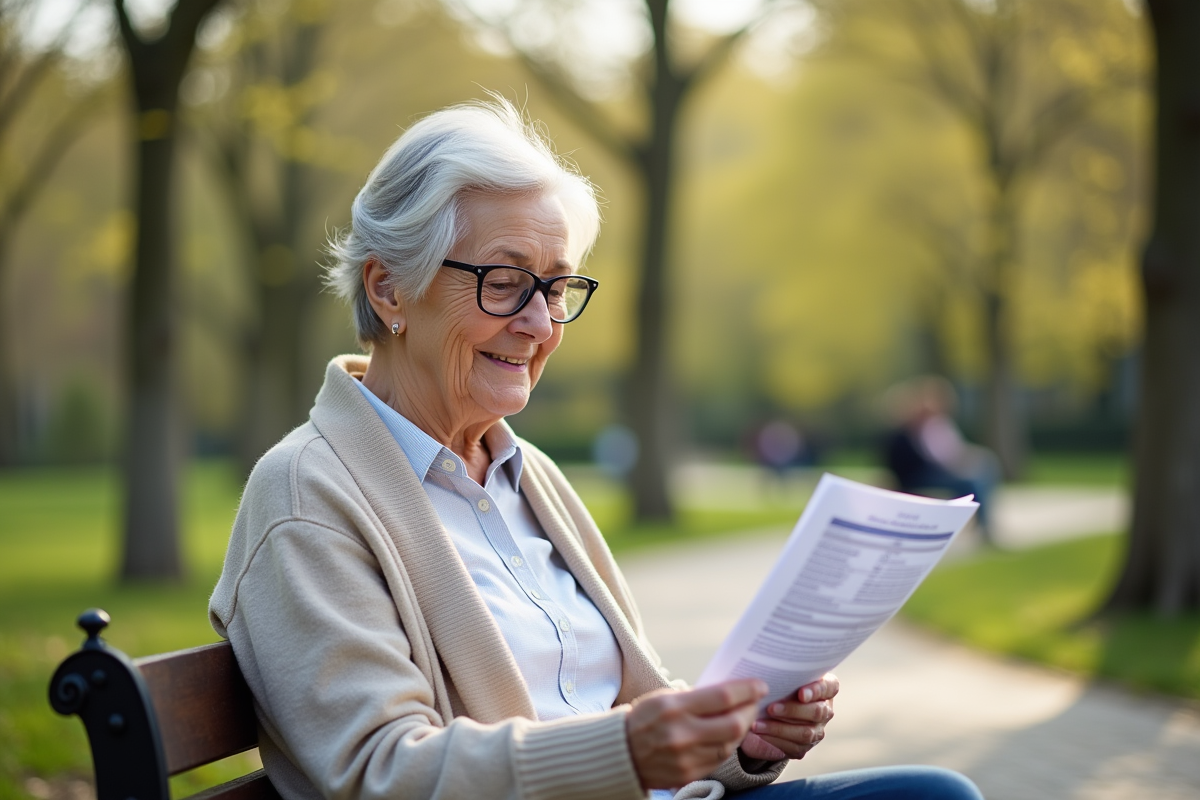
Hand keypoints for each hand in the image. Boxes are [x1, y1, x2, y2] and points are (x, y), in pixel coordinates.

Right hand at [626, 679, 767, 789]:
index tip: (759, 685)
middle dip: (750, 710)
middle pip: (734, 724)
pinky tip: (729, 735)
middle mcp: (682, 734)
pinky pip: (719, 759)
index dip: (746, 691)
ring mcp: (686, 758)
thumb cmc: (643, 719)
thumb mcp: (664, 698)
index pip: (722, 697)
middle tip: (755, 702)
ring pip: (731, 744)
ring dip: (743, 729)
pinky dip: (729, 745)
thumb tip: (729, 693)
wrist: (620, 753)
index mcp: (674, 708)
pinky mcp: (689, 775)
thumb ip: (696, 696)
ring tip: (744, 717)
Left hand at [738, 673, 838, 761]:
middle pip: (817, 712)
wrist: (771, 708)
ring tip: (758, 724)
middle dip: (792, 710)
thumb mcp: (784, 676)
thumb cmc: (779, 684)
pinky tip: (759, 734)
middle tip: (770, 708)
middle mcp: (825, 710)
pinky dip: (774, 740)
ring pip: (805, 733)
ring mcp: (817, 730)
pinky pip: (793, 747)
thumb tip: (768, 669)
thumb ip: (785, 673)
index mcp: (826, 688)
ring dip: (779, 728)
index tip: (801, 694)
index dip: (817, 691)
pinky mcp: (804, 747)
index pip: (829, 687)